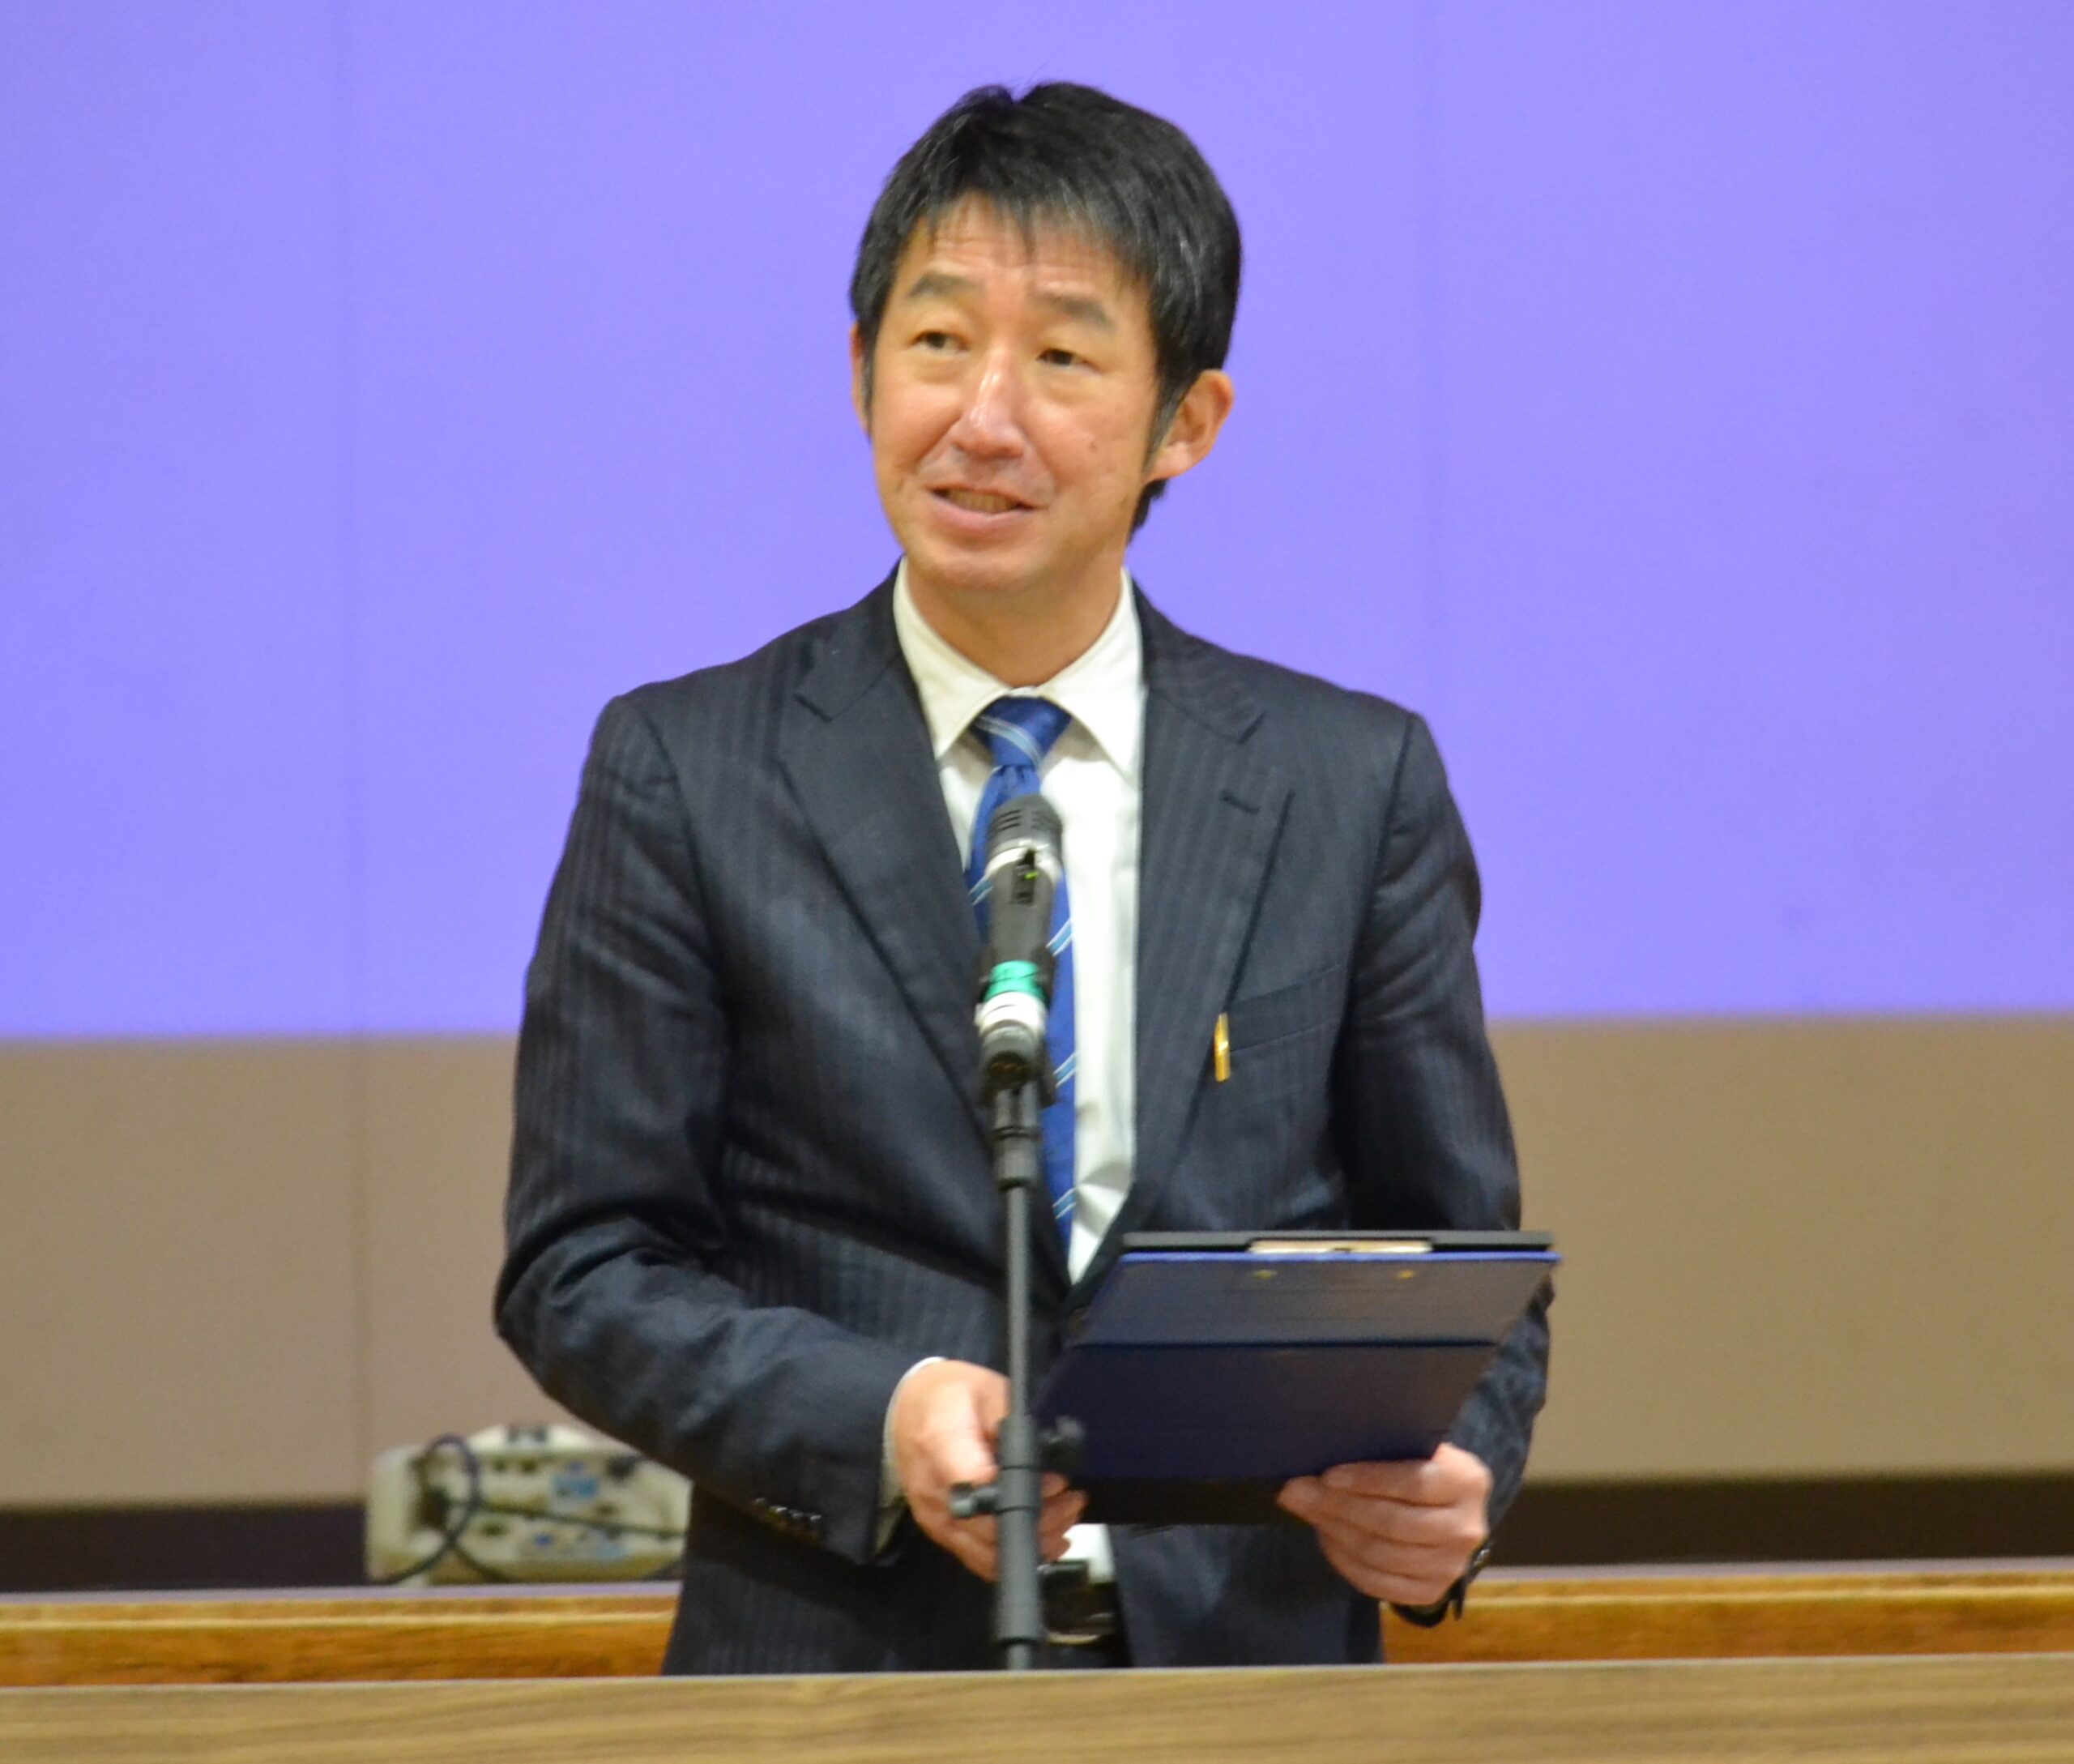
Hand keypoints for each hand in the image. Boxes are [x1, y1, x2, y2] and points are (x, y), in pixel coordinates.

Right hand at [889, 1359, 1085, 1581]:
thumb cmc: (949, 1396)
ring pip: (987, 1551)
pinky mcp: (940, 1533)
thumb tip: (1038, 1452)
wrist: (906, 1412)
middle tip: (1072, 1500)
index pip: (975, 1480)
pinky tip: (1046, 1539)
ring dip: (1034, 1542)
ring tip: (1066, 1514)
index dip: (1019, 1492)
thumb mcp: (986, 1388)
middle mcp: (933, 1488)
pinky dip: (1015, 1554)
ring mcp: (934, 1516)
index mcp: (941, 1442)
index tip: (1054, 1482)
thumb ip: (1010, 1420)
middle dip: (1040, 1520)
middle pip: (987, 1527)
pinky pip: (978, 1558)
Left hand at [1277, 1442, 1490, 1606]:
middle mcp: (1467, 1529)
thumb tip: (1316, 1460)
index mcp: (1468, 1483)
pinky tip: (1326, 1537)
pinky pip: (1378, 1583)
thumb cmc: (1426, 1469)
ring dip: (1336, 1531)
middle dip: (1339, 1506)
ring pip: (1381, 1554)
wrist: (1454, 1514)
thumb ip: (1381, 1452)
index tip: (1328, 1475)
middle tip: (1297, 1491)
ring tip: (1307, 1510)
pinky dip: (1345, 1561)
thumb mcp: (1418, 1451)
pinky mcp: (1431, 1593)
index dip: (1368, 1480)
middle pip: (1393, 1522)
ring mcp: (1451, 1567)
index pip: (1414, 1484)